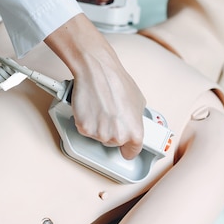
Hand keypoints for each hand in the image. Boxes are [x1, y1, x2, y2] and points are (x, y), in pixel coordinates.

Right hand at [45, 14, 145, 159]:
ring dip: (98, 125)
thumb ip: (136, 118)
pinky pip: (85, 129)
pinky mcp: (84, 128)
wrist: (97, 71)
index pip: (132, 152)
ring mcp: (100, 134)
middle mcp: (118, 136)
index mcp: (135, 132)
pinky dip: (86, 120)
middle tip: (110, 114)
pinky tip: (91, 108)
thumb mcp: (139, 101)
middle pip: (113, 143)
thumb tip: (133, 122)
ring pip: (98, 136)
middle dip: (112, 131)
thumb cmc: (117, 81)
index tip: (125, 149)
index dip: (128, 149)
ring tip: (101, 107)